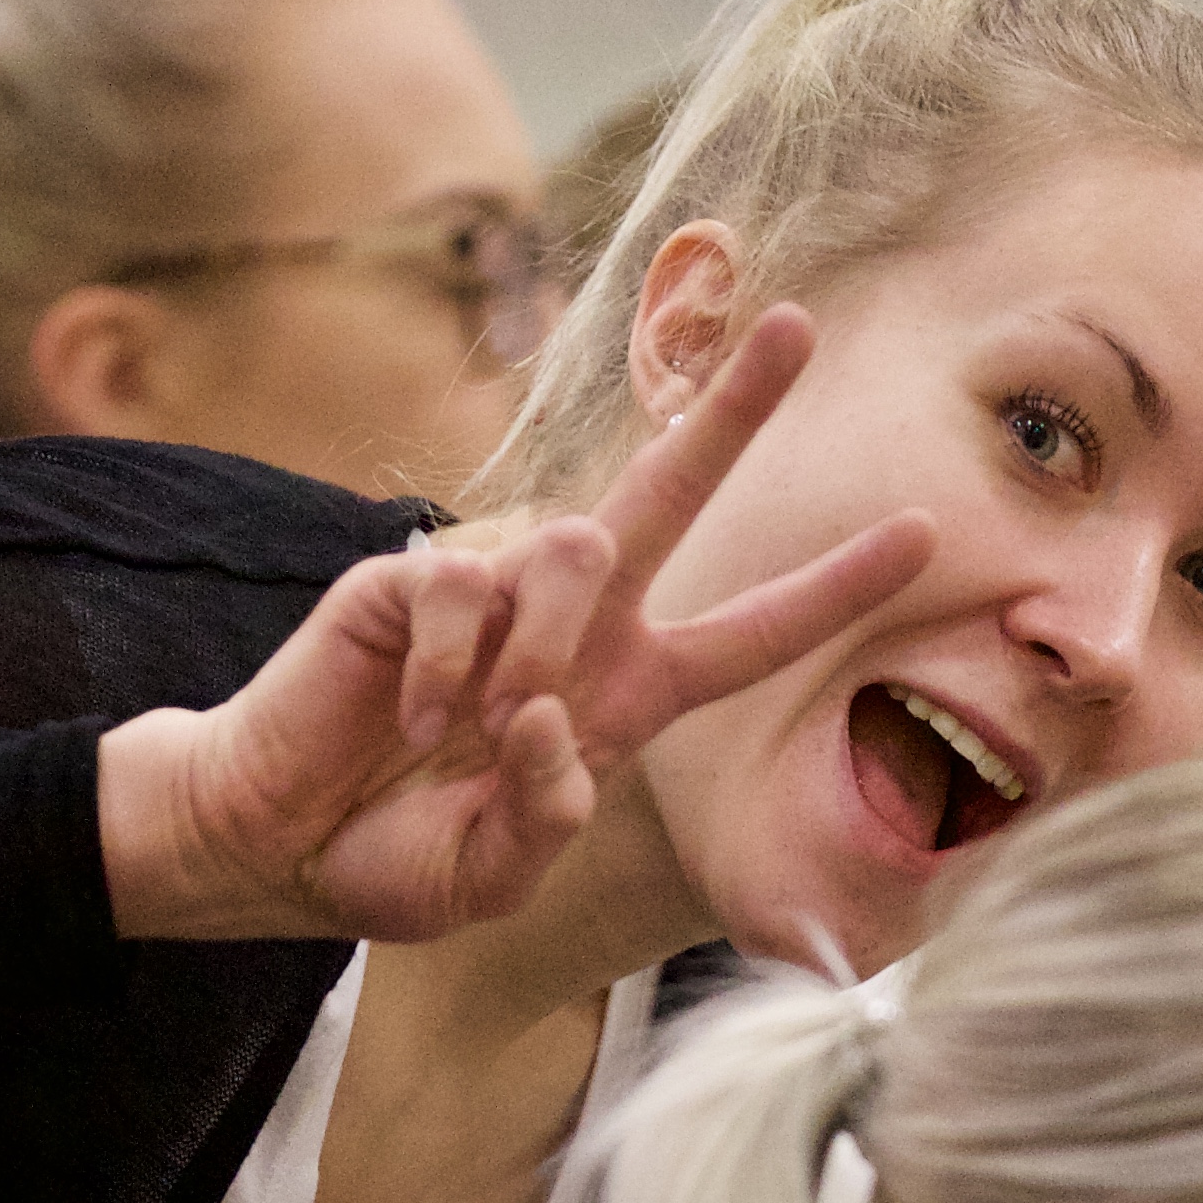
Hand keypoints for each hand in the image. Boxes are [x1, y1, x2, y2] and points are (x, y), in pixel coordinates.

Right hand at [100, 301, 937, 941]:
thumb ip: (544, 817)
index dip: (834, 589)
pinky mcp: (412, 575)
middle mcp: (574, 624)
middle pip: (672, 493)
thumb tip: (551, 718)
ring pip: (575, 547)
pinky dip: (448, 662)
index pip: (750, 633)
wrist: (278, 839)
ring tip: (473, 730)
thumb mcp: (495, 875)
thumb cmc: (398, 854)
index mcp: (625, 694)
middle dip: (736, 410)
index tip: (924, 534)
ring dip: (540, 649)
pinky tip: (412, 713)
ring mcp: (493, 588)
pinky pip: (463, 585)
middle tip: (799, 327)